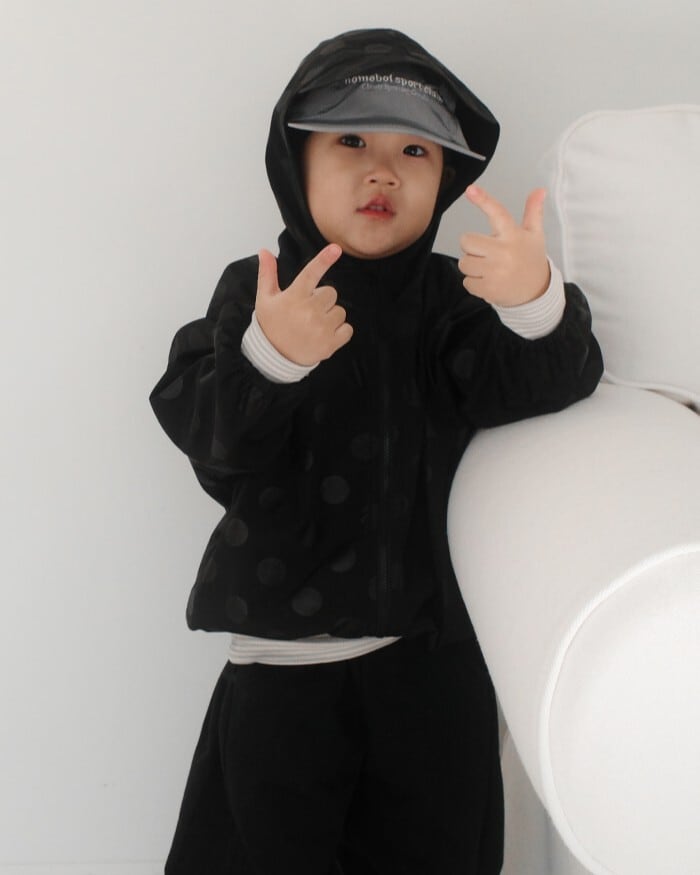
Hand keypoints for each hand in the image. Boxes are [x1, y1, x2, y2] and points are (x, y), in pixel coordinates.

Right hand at [255, 244, 352, 364]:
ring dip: (330, 316)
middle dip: (322, 300)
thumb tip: (264, 251)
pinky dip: (340, 332)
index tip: (336, 248)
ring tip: (314, 326)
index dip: (324, 259)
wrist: (275, 357)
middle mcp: (309, 311)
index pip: (311, 273)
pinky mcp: (330, 344)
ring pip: (340, 311)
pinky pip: (347, 329)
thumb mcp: (265, 299)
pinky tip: (324, 336)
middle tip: (307, 312)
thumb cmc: (271, 324)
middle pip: (331, 293)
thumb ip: (268, 274)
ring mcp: (321, 328)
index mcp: (294, 297)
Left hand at [458, 185, 549, 306]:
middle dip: (471, 247)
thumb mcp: (535, 235)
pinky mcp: (489, 289)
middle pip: (467, 241)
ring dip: (472, 266)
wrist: (537, 291)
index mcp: (513, 235)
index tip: (470, 189)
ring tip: (488, 269)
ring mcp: (496, 272)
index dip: (483, 200)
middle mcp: (504, 251)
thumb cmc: (531, 259)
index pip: (497, 213)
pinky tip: (488, 282)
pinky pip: (467, 282)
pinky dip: (474, 283)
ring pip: (464, 263)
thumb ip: (533, 212)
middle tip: (485, 252)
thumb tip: (540, 189)